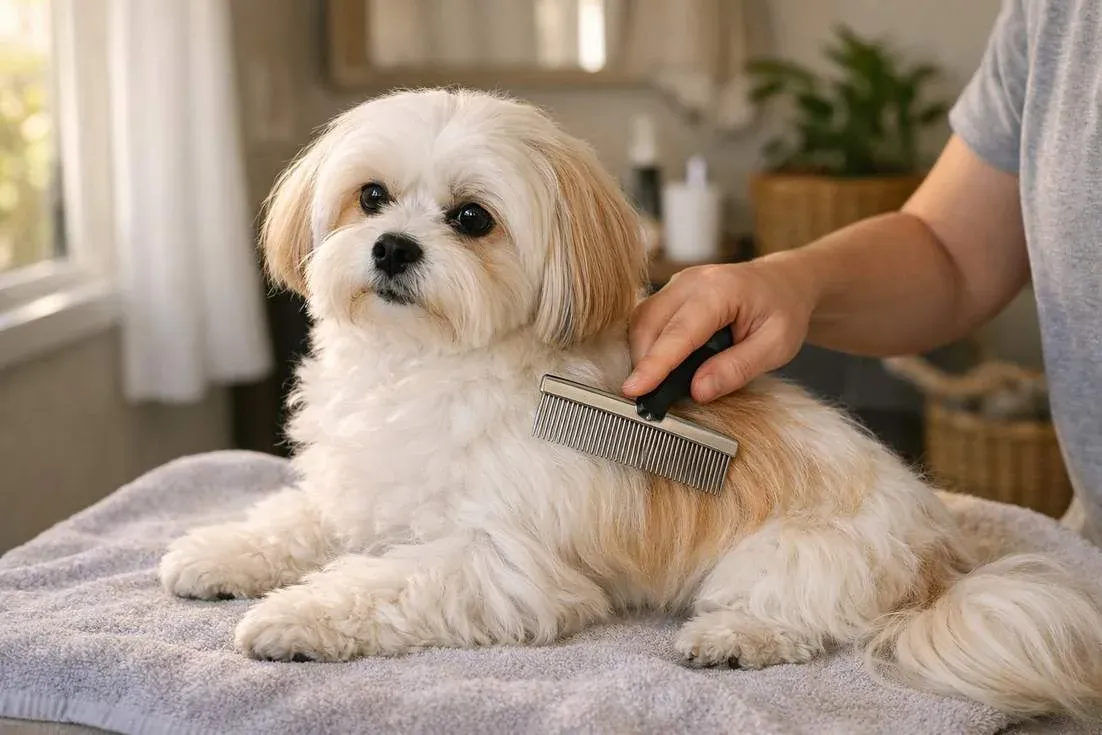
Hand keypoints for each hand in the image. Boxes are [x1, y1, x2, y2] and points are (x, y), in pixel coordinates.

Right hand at [622, 258, 816, 402]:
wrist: (785, 282)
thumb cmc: (784, 311)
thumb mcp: (776, 347)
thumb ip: (736, 369)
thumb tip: (697, 391)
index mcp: (721, 290)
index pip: (679, 332)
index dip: (654, 364)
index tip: (633, 390)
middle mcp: (692, 281)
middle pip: (648, 323)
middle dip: (643, 362)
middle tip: (649, 398)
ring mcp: (678, 283)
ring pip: (642, 320)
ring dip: (642, 354)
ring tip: (656, 384)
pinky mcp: (671, 291)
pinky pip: (647, 317)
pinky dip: (647, 344)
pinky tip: (659, 365)